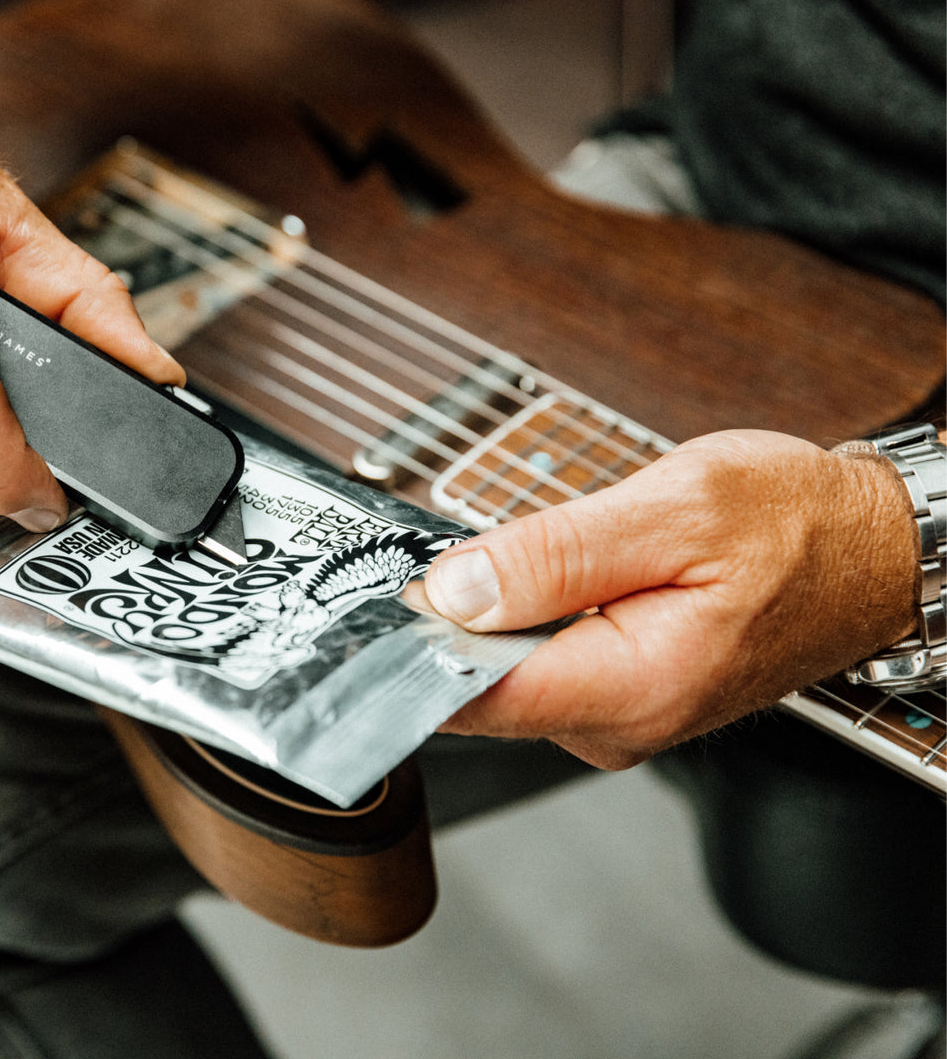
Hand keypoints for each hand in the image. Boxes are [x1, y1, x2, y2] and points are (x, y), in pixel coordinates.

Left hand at [410, 430, 918, 768]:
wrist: (870, 550)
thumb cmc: (797, 526)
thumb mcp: (675, 508)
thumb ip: (554, 554)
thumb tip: (454, 589)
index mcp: (631, 686)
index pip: (473, 698)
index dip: (405, 649)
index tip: (361, 608)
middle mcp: (617, 723)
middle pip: (475, 689)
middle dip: (438, 625)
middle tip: (424, 559)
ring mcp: (615, 717)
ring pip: (500, 676)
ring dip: (479, 619)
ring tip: (490, 561)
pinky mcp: (616, 696)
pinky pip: (534, 665)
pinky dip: (514, 623)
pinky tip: (529, 581)